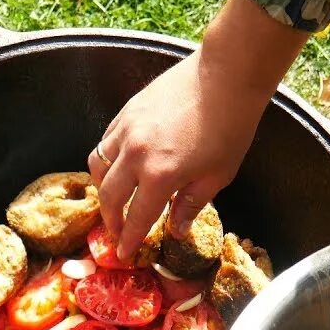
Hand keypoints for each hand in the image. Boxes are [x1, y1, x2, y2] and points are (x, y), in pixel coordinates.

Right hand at [89, 0, 309, 261]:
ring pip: (98, 166)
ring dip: (102, 188)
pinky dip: (106, 159)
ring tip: (113, 199)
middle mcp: (136, 155)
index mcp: (161, 176)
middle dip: (110, 219)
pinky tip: (118, 165)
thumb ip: (191, 204)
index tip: (125, 254)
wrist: (226, 75)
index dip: (129, 239)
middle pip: (109, 196)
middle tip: (116, 232)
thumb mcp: (217, 175)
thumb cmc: (231, 126)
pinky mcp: (127, 111)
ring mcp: (127, 130)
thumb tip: (175, 229)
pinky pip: (105, 142)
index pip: (137, 217)